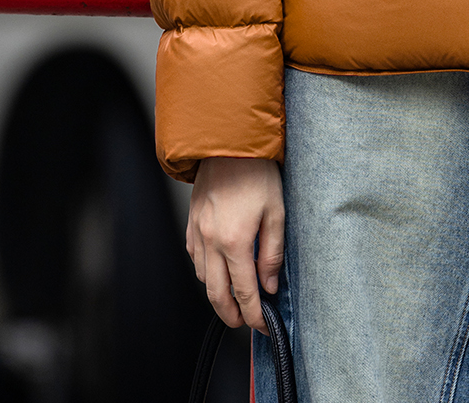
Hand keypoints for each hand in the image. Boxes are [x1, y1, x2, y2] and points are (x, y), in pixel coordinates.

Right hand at [187, 156, 283, 331]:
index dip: (254, 314)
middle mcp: (211, 241)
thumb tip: (269, 285)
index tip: (263, 326)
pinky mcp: (192, 223)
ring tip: (234, 300)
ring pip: (202, 279)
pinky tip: (217, 271)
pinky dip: (205, 272)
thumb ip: (272, 252)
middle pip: (217, 294)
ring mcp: (198, 233)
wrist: (229, 143)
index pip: (244, 292)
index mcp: (235, 241)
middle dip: (231, 315)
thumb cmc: (257, 172)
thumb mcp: (276, 211)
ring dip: (217, 295)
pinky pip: (195, 258)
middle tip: (245, 322)